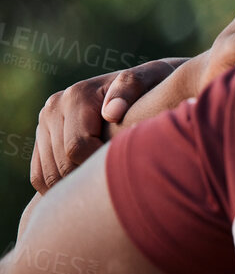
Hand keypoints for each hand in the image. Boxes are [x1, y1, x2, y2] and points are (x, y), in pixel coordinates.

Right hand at [29, 58, 180, 192]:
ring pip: (48, 174)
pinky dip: (56, 190)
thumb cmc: (154, 85)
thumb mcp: (151, 78)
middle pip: (61, 165)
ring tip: (104, 192)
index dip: (98, 167)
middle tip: (118, 187)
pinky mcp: (43, 137)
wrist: (144, 85)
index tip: (126, 174)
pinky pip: (39, 174)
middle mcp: (54, 107)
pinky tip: (85, 195)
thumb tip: (112, 113)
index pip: (77, 148)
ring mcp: (45, 123)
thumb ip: (130, 89)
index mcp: (77, 96)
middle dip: (87, 181)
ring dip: (72, 189)